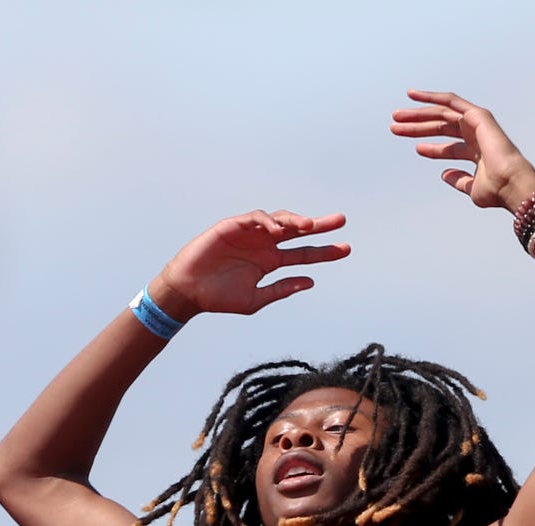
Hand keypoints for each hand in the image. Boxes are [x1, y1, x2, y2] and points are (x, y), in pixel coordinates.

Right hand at [149, 211, 349, 321]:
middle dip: (319, 226)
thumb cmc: (219, 297)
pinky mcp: (232, 227)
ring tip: (310, 226)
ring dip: (296, 221)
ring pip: (279, 220)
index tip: (346, 249)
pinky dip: (268, 221)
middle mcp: (264, 245)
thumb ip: (282, 289)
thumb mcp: (256, 299)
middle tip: (341, 221)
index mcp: (271, 262)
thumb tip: (310, 281)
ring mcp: (249, 235)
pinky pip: (254, 218)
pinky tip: (278, 230)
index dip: (325, 252)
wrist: (189, 292)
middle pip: (297, 231)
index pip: (303, 254)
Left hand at [391, 90, 534, 213]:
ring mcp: (477, 124)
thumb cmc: (495, 190)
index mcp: (477, 154)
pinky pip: (451, 101)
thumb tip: (445, 174)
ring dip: (418, 114)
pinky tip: (414, 96)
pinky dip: (432, 97)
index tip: (415, 148)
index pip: (449, 148)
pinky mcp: (477, 115)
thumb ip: (458, 180)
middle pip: (441, 128)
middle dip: (418, 127)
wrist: (509, 183)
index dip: (431, 148)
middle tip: (396, 127)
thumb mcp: (471, 187)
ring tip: (397, 116)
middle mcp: (477, 137)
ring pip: (442, 114)